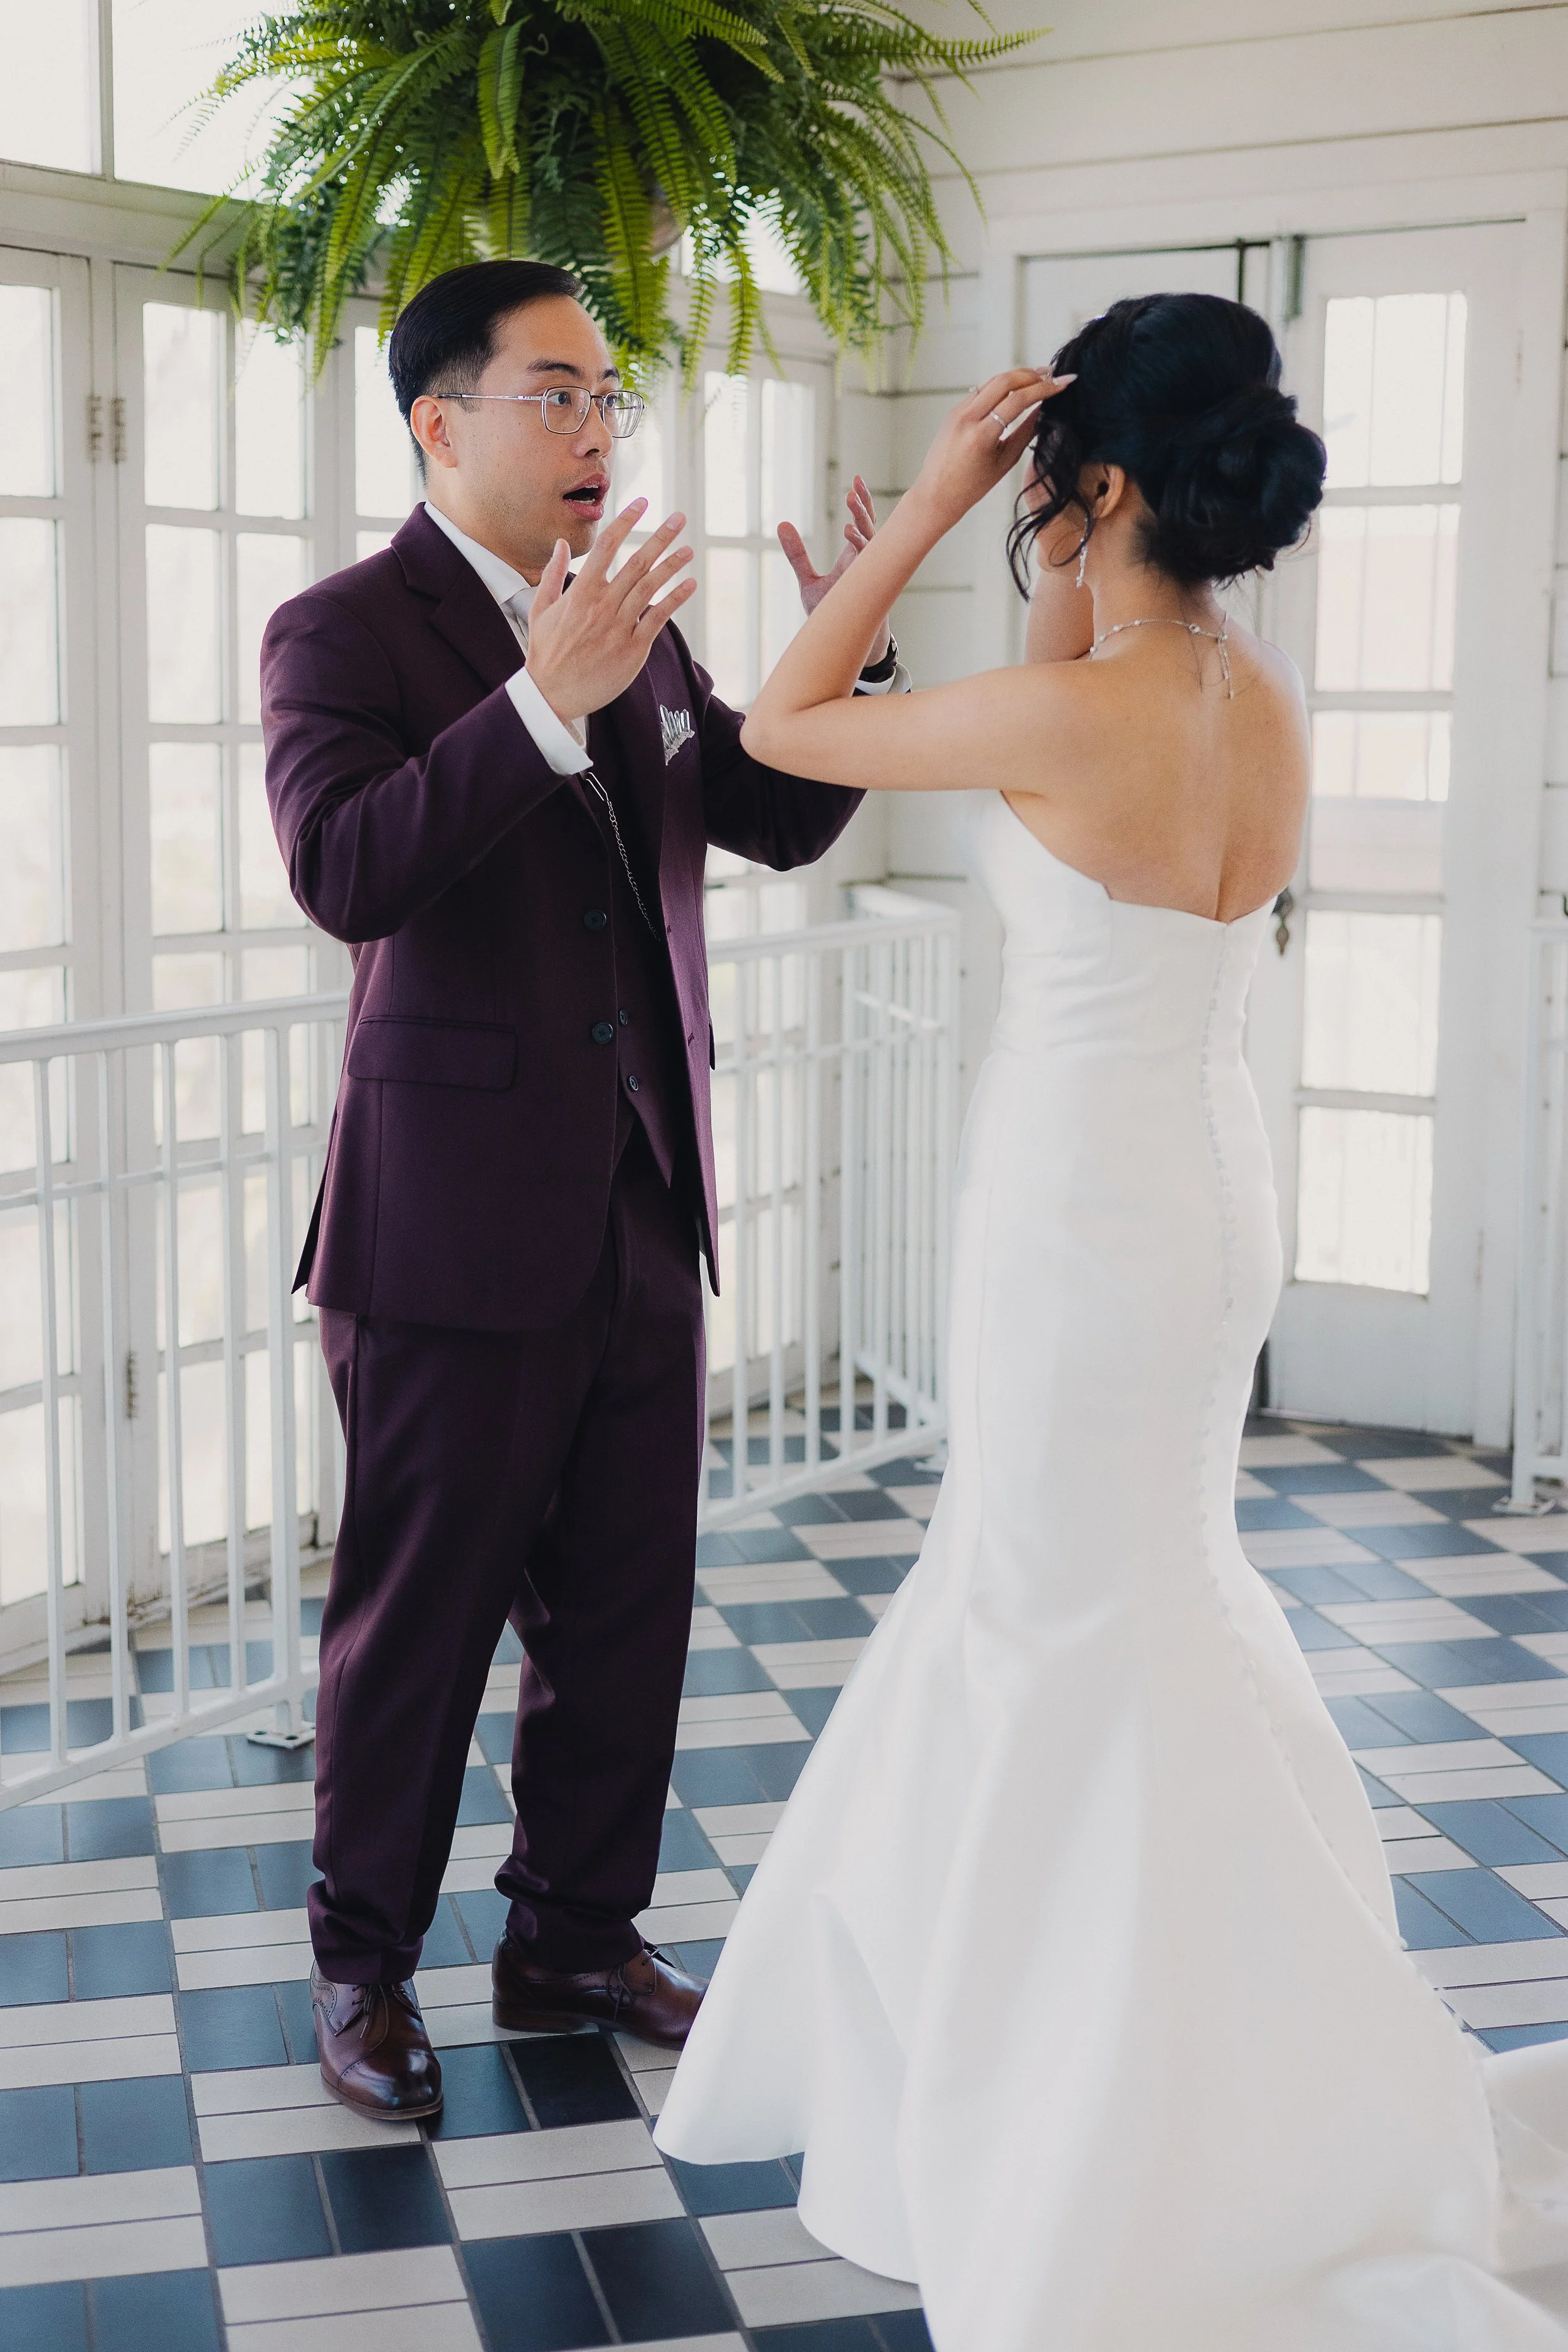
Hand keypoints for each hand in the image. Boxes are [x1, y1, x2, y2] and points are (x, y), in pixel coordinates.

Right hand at [524, 500, 695, 723]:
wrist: (551, 695)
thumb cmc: (545, 652)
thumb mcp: (540, 609)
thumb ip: (553, 574)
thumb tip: (560, 544)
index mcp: (580, 592)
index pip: (607, 546)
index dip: (627, 521)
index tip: (642, 503)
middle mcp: (601, 605)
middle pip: (636, 562)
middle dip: (660, 537)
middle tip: (679, 518)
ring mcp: (618, 627)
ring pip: (650, 587)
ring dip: (672, 565)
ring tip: (688, 550)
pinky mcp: (632, 648)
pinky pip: (658, 618)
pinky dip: (675, 599)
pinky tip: (690, 585)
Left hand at [777, 477, 890, 666]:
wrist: (843, 647)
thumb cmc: (831, 615)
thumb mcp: (808, 581)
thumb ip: (797, 554)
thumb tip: (781, 523)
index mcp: (855, 558)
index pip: (862, 524)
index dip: (861, 502)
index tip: (855, 481)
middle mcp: (866, 564)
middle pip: (870, 527)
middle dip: (863, 505)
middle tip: (853, 486)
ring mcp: (870, 576)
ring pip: (872, 540)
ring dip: (862, 519)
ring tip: (850, 499)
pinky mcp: (869, 589)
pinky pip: (869, 563)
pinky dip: (860, 546)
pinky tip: (849, 532)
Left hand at [906, 368, 1075, 533]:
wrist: (936, 495)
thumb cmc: (972, 487)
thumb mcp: (1004, 461)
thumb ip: (1025, 433)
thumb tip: (1043, 409)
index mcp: (981, 435)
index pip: (1018, 399)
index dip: (1045, 388)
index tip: (1064, 382)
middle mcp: (967, 418)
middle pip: (1005, 381)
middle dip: (1032, 374)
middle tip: (1053, 374)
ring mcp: (958, 412)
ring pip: (992, 382)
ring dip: (1017, 376)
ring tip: (1039, 377)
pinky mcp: (954, 411)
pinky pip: (981, 391)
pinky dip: (1001, 386)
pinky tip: (1015, 388)